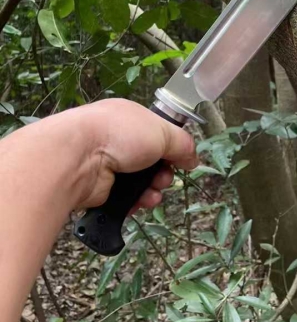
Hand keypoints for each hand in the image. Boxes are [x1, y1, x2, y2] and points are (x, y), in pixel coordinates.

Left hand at [72, 99, 197, 210]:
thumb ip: (183, 144)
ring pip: (141, 183)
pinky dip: (137, 202)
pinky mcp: (101, 189)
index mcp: (131, 120)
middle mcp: (119, 141)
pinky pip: (127, 199)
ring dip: (153, 190)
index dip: (172, 148)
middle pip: (153, 162)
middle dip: (164, 173)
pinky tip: (141, 201)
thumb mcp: (162, 131)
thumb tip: (193, 158)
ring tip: (153, 192)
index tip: (181, 158)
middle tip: (163, 177)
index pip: (158, 135)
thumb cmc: (119, 134)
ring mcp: (109, 166)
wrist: (78, 157)